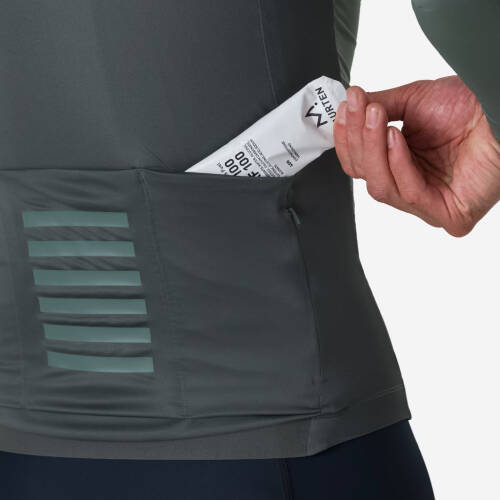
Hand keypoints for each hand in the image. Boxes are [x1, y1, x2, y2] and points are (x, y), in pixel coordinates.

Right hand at [333, 76, 499, 235]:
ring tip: (378, 118)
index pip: (360, 163)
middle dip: (358, 140)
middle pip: (365, 176)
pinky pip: (410, 194)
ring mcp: (428, 205)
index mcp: (400, 166)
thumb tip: (347, 107)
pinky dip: (399, 164)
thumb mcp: (411, 101)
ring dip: (374, 150)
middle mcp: (411, 187)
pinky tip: (396, 139)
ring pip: (381, 187)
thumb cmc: (469, 106)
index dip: (347, 139)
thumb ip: (377, 107)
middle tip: (361, 108)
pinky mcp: (448, 216)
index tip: (345, 109)